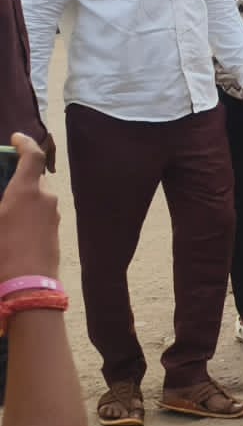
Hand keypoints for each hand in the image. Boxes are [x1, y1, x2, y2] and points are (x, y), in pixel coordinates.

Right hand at [0, 134, 59, 280]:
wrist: (27, 287)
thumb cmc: (2, 252)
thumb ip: (2, 200)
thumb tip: (6, 200)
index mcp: (26, 191)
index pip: (33, 157)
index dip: (26, 143)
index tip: (17, 138)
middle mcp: (45, 199)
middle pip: (33, 177)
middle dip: (17, 176)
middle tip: (1, 183)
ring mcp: (53, 216)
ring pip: (37, 196)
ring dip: (21, 195)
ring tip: (4, 209)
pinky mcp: (55, 231)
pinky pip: (40, 212)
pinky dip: (27, 210)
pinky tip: (11, 225)